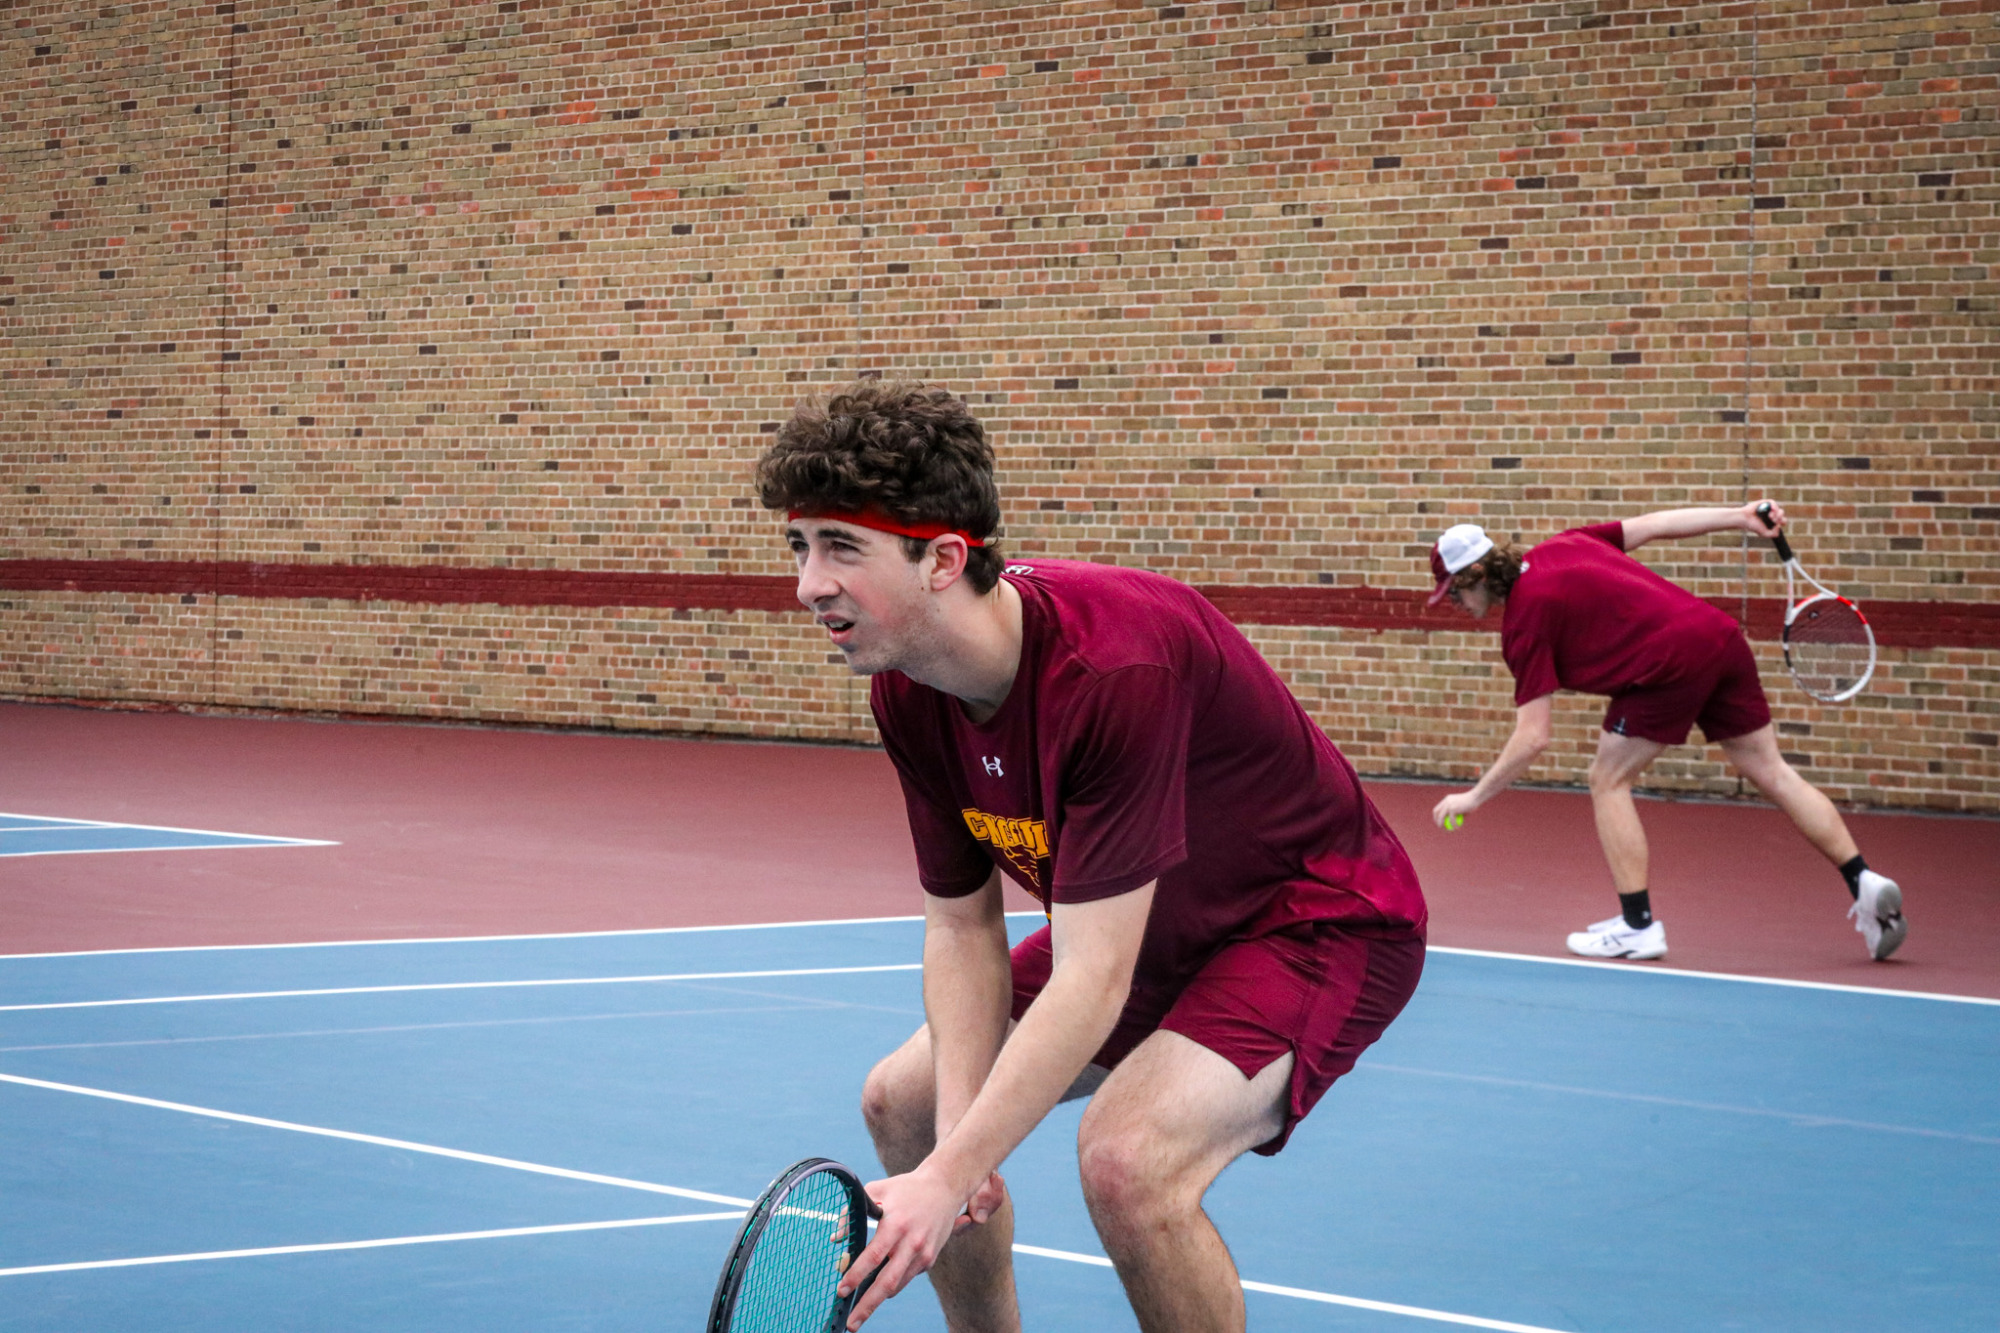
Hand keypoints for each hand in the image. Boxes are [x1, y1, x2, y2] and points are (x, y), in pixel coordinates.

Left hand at [838, 1166, 998, 1328]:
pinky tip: (881, 1283)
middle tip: (851, 1324)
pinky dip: (892, 1283)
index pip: (873, 1256)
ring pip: (897, 1285)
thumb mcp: (877, 1190)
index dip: (856, 1275)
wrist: (945, 1186)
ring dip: (878, 1299)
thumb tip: (836, 1239)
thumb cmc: (905, 1188)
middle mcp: (911, 1242)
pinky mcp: (930, 1259)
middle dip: (867, 1305)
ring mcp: (923, 1253)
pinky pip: (906, 1277)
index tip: (841, 1289)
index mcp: (896, 1223)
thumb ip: (854, 1212)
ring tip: (860, 1310)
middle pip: (887, 1282)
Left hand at [1432, 791, 1477, 827]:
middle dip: (1436, 821)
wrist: (1476, 797)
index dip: (1436, 816)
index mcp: (1447, 799)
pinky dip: (1454, 825)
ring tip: (1448, 830)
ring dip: (1442, 825)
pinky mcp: (1452, 808)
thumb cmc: (1472, 803)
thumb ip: (1457, 813)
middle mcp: (1446, 801)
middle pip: (1436, 812)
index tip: (1440, 822)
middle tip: (1442, 828)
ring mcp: (1448, 804)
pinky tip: (1458, 828)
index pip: (1437, 808)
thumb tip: (1454, 822)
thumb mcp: (1463, 808)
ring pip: (1441, 817)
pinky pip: (1451, 820)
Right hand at [1745, 499, 1785, 533]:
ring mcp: (1768, 508)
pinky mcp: (1764, 502)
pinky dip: (1774, 506)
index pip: (1783, 521)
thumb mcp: (1765, 533)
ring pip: (1778, 509)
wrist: (1744, 519)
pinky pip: (1773, 502)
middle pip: (1782, 514)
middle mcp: (1771, 514)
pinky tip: (1772, 510)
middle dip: (1780, 517)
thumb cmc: (1752, 525)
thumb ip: (1774, 534)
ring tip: (1770, 516)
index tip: (1776, 524)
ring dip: (1776, 513)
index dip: (1782, 522)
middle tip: (1773, 520)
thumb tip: (1779, 526)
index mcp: (1772, 521)